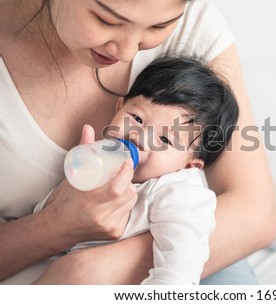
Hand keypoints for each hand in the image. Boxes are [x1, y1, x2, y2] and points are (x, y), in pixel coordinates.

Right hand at [45, 125, 137, 241]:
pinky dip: (126, 206)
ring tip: (119, 187)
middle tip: (122, 174)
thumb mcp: (72, 174)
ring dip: (129, 193)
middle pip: (128, 193)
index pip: (118, 187)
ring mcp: (109, 226)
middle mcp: (101, 216)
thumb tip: (88, 128)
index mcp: (89, 201)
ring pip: (131, 203)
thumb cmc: (66, 198)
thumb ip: (82, 150)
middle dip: (128, 181)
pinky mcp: (115, 233)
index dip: (126, 173)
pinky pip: (128, 214)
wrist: (60, 227)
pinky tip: (116, 203)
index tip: (127, 162)